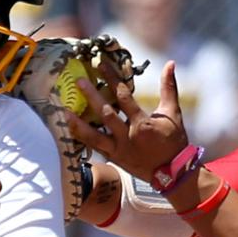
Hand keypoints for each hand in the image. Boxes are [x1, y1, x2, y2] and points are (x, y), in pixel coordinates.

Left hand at [69, 60, 190, 182]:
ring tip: (63, 110)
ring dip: (78, 122)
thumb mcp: (173, 112)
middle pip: (106, 114)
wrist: (173, 172)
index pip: (124, 96)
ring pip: (95, 135)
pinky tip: (69, 129)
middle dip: (92, 96)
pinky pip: (94, 148)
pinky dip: (81, 138)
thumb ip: (169, 87)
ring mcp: (118, 149)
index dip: (112, 78)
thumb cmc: (174, 141)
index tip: (100, 64)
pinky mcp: (113, 158)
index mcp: (142, 123)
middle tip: (79, 81)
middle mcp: (128, 136)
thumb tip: (170, 63)